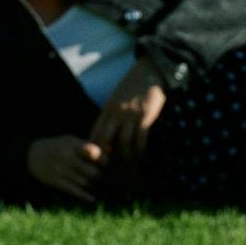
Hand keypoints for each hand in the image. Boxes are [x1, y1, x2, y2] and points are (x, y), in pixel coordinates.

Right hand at [27, 134, 104, 202]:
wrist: (32, 156)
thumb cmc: (58, 147)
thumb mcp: (70, 141)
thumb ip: (88, 146)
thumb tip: (109, 151)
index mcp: (72, 144)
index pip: (94, 152)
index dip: (104, 160)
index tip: (108, 163)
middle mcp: (66, 157)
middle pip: (92, 171)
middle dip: (100, 175)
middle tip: (105, 176)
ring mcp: (61, 170)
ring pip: (85, 182)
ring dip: (93, 184)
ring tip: (97, 183)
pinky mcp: (57, 181)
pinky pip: (74, 191)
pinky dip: (84, 196)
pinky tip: (92, 199)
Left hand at [89, 60, 167, 179]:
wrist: (151, 70)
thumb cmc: (134, 87)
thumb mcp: (117, 100)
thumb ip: (112, 117)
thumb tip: (109, 140)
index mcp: (107, 110)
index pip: (95, 134)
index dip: (94, 152)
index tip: (97, 166)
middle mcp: (115, 113)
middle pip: (105, 141)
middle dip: (106, 160)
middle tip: (112, 174)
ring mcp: (130, 114)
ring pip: (124, 144)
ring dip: (128, 160)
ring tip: (133, 171)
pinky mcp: (145, 115)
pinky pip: (141, 139)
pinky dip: (143, 153)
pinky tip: (145, 160)